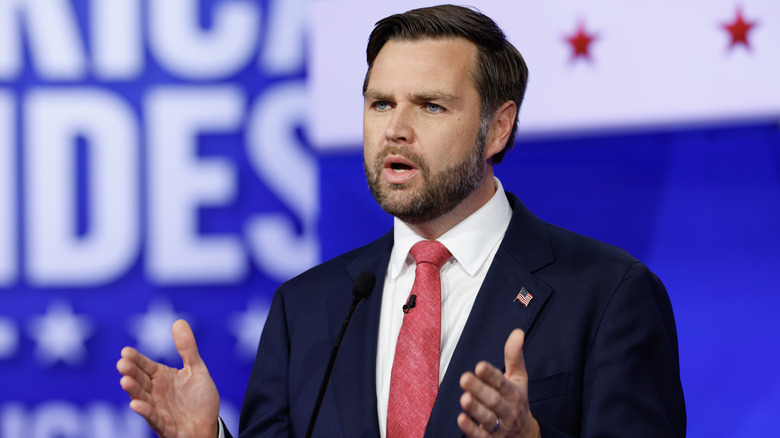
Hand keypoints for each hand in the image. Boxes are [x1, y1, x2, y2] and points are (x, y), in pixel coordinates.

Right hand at [117, 319, 220, 437]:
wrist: (209, 426)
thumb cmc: (199, 399)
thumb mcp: (196, 369)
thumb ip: (187, 348)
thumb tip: (178, 321)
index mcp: (162, 377)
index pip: (145, 365)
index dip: (136, 359)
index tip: (125, 351)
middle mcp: (155, 392)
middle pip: (140, 380)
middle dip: (130, 372)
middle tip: (122, 363)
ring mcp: (157, 409)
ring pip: (141, 398)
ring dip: (133, 390)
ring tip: (125, 381)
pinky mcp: (163, 425)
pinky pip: (152, 418)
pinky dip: (144, 411)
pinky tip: (136, 404)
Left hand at [457, 329, 539, 437]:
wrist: (525, 436)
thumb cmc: (517, 402)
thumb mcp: (519, 379)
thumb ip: (514, 356)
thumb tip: (517, 332)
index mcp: (515, 394)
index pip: (504, 383)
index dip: (492, 375)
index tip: (480, 366)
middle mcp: (509, 410)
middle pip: (495, 401)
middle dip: (480, 390)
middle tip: (464, 378)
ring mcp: (500, 427)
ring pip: (488, 419)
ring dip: (476, 409)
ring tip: (464, 398)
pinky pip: (481, 436)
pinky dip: (471, 429)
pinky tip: (461, 419)